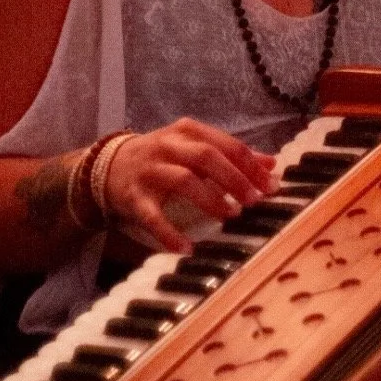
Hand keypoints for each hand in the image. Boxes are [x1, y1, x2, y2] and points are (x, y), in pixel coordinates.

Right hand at [104, 118, 275, 253]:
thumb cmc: (162, 156)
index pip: (225, 143)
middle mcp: (168, 146)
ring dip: (209, 198)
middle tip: (253, 200)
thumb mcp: (194, 147)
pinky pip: (152, 216)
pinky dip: (169, 232)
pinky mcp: (135, 196)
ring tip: (230, 215)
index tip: (271, 185)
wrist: (109, 164)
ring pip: (182, 179)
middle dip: (234, 178)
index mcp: (186, 132)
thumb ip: (230, 154)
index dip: (250, 164)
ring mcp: (150, 171)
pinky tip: (186, 248)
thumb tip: (271, 163)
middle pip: (205, 156)